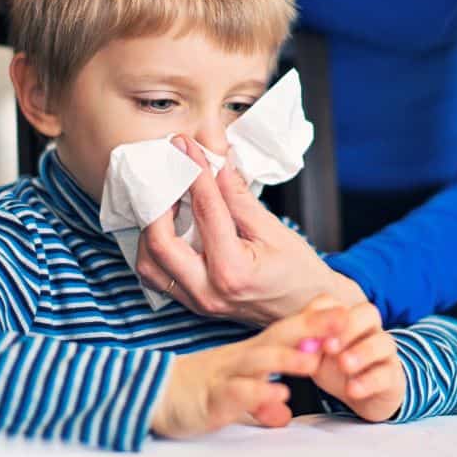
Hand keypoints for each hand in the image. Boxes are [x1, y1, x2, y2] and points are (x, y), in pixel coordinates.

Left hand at [135, 136, 366, 325]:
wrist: (306, 309)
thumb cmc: (299, 273)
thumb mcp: (275, 230)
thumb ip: (240, 199)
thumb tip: (218, 165)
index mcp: (232, 271)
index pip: (204, 211)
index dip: (194, 172)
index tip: (185, 146)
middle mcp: (208, 292)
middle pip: (159, 242)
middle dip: (158, 201)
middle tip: (168, 173)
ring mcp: (197, 302)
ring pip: (149, 264)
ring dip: (150, 228)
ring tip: (167, 199)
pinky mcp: (193, 303)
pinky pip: (159, 276)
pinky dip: (155, 248)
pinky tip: (169, 226)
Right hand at [150, 297, 346, 438]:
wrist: (154, 397)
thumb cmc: (199, 390)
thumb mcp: (238, 390)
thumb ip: (265, 398)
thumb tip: (288, 407)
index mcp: (251, 353)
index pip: (285, 330)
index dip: (314, 320)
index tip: (344, 309)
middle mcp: (241, 359)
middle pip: (277, 338)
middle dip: (310, 328)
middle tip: (340, 321)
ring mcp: (225, 376)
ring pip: (258, 364)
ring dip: (287, 360)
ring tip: (313, 360)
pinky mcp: (211, 400)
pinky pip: (236, 397)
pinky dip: (257, 398)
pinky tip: (278, 401)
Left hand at [309, 297, 405, 422]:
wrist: (363, 395)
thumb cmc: (335, 368)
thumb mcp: (317, 356)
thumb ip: (307, 347)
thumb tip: (301, 343)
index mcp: (346, 318)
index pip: (336, 303)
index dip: (321, 312)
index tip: (306, 330)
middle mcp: (369, 329)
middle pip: (368, 313)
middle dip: (348, 327)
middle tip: (328, 346)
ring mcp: (384, 352)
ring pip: (383, 342)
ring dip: (362, 352)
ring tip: (344, 365)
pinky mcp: (392, 377)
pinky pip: (386, 374)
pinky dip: (368, 382)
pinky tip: (352, 390)